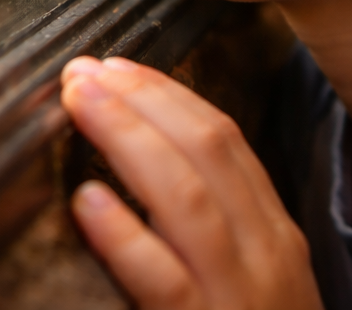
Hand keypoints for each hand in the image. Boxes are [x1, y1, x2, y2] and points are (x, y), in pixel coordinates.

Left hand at [61, 56, 322, 309]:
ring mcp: (242, 299)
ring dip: (130, 139)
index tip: (114, 65)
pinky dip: (126, 238)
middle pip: (209, 151)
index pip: (224, 141)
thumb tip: (138, 171)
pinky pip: (166, 284)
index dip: (166, 95)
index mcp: (273, 236)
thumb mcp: (246, 282)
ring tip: (78, 104)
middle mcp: (267, 257)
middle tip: (81, 70)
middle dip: (143, 100)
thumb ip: (206, 230)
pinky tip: (87, 202)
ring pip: (190, 200)